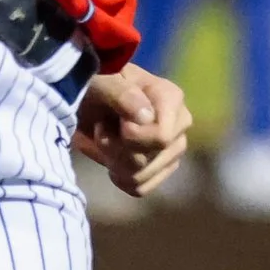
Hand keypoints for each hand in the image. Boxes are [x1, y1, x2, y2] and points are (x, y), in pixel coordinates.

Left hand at [72, 64, 191, 197]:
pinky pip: (139, 188)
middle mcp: (180, 125)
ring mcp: (173, 150)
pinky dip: (118, 176)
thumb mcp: (101, 81)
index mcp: (171, 98)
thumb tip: (145, 117)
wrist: (89, 97)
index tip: (115, 121)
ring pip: (140, 177)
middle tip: (101, 129)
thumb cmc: (97, 82)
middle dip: (115, 150)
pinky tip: (111, 156)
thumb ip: (121, 93)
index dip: (131, 137)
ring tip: (104, 139)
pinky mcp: (162, 169)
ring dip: (112, 161)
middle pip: (148, 160)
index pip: (161, 136)